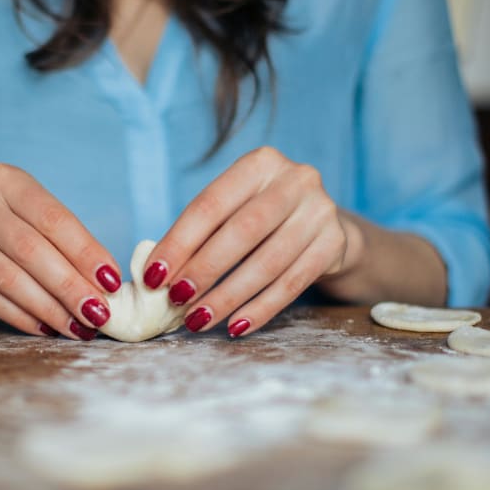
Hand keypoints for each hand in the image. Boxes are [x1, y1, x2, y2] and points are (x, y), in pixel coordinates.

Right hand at [0, 164, 122, 339]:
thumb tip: (107, 285)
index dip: (85, 252)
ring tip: (77, 327)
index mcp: (6, 179)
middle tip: (98, 314)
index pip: (53, 219)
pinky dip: (21, 316)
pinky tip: (45, 328)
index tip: (111, 282)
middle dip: (69, 287)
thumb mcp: (37, 218)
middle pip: (30, 250)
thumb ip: (69, 243)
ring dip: (48, 308)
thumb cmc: (14, 228)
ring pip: (8, 278)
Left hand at [143, 147, 363, 336]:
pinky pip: (291, 284)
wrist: (324, 227)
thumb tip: (156, 273)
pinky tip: (236, 326)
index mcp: (260, 163)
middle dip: (204, 270)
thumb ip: (200, 233)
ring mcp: (320, 211)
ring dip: (228, 296)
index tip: (154, 276)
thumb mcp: (234, 210)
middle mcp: (295, 180)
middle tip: (177, 300)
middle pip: (242, 231)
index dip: (179, 242)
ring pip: (268, 262)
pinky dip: (260, 309)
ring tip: (199, 320)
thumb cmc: (261, 220)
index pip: (211, 204)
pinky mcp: (335, 244)